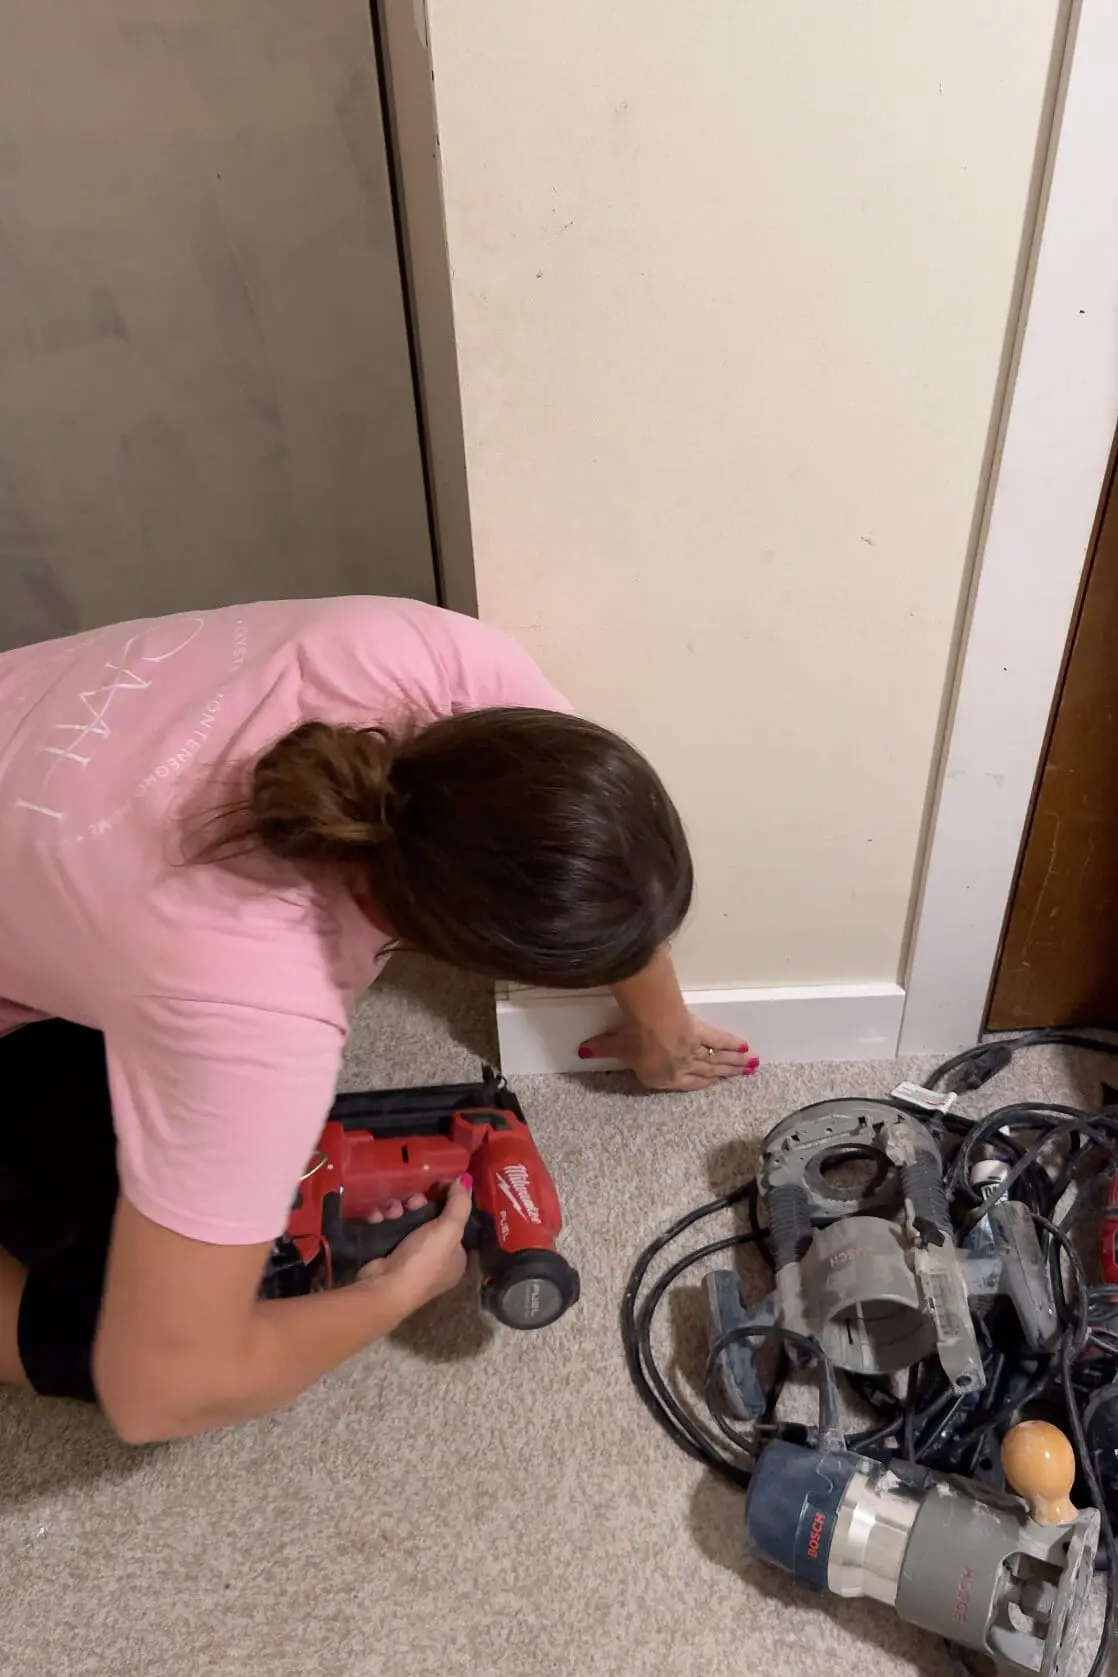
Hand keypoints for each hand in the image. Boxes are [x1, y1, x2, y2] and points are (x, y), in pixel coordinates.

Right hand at [357, 1176, 472, 1308]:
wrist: (383, 1287)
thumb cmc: (423, 1260)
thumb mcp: (449, 1230)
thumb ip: (460, 1203)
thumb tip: (465, 1179)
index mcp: (455, 1256)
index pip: (453, 1220)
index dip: (446, 1201)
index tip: (437, 1187)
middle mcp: (433, 1257)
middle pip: (427, 1215)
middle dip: (417, 1204)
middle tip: (411, 1203)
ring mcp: (408, 1255)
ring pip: (405, 1217)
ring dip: (396, 1209)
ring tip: (391, 1212)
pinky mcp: (385, 1252)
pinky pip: (386, 1225)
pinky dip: (381, 1218)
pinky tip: (378, 1219)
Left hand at [579, 1013, 759, 1091]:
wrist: (652, 1025)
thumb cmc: (633, 1039)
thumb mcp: (613, 1045)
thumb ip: (599, 1049)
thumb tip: (580, 1052)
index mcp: (661, 1077)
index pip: (683, 1083)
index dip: (698, 1083)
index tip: (712, 1082)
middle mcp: (681, 1068)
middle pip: (706, 1072)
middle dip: (723, 1074)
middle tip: (740, 1075)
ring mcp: (694, 1052)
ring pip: (716, 1060)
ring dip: (733, 1063)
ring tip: (750, 1065)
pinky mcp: (701, 1034)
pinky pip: (719, 1041)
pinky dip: (731, 1044)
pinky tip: (745, 1047)